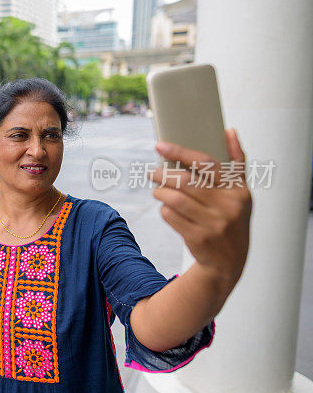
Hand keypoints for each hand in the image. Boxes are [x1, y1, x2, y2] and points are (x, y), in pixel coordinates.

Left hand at [148, 129, 251, 285]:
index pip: (206, 163)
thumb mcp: (240, 194)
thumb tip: (229, 131)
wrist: (229, 261)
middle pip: (185, 181)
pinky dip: (163, 210)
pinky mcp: (199, 238)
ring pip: (174, 198)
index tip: (160, 146)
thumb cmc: (230, 219)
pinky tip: (165, 208)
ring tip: (157, 190)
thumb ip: (236, 164)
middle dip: (163, 174)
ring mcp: (214, 223)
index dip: (180, 152)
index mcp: (238, 190)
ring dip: (160, 192)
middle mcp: (228, 206)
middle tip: (152, 172)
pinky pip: (170, 216)